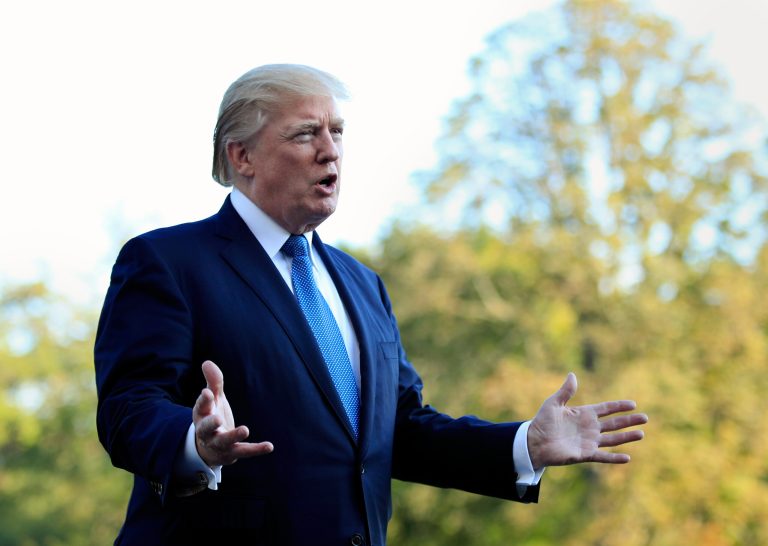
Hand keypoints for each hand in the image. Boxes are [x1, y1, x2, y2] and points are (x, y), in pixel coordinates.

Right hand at [193, 360, 273, 466]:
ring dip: (234, 436)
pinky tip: (269, 446)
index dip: (204, 401)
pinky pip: (244, 451)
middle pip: (205, 428)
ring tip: (245, 429)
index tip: (207, 392)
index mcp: (202, 416)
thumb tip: (207, 362)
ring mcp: (219, 444)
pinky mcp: (233, 453)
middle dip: (210, 424)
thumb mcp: (213, 400)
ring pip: (225, 442)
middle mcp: (207, 431)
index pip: (201, 408)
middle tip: (217, 419)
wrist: (210, 448)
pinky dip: (256, 449)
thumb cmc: (212, 416)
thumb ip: (213, 382)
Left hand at [527, 372, 646, 468]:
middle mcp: (590, 428)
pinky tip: (627, 458)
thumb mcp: (553, 403)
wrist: (533, 442)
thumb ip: (565, 391)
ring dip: (627, 437)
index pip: (606, 409)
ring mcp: (589, 441)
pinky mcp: (585, 454)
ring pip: (613, 439)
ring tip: (641, 433)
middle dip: (629, 421)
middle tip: (645, 418)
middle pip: (614, 424)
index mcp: (584, 414)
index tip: (633, 404)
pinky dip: (614, 458)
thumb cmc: (542, 422)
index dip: (619, 406)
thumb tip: (573, 374)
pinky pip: (603, 456)